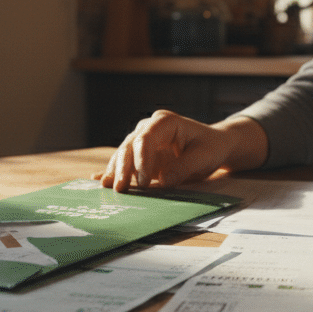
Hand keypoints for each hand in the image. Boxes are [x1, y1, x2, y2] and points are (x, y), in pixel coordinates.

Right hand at [93, 111, 267, 191]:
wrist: (214, 146)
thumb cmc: (210, 148)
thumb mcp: (203, 158)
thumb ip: (183, 168)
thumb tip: (162, 182)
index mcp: (165, 122)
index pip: (145, 138)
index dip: (141, 160)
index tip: (143, 182)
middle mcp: (149, 128)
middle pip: (129, 145)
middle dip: (123, 168)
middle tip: (120, 189)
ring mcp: (143, 141)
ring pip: (123, 154)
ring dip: (116, 171)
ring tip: (108, 188)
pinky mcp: (141, 155)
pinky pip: (125, 163)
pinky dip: (114, 171)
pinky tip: (98, 179)